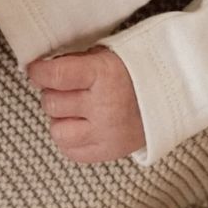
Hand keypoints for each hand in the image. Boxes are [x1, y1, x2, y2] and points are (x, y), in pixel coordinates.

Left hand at [27, 46, 145, 164]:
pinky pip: (70, 151)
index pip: (56, 76)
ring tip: (76, 109)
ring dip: (60, 119)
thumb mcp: (107, 55)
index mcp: (104, 75)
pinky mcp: (108, 152)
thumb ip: (75, 62)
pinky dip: (70, 139)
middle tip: (66, 88)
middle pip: (52, 103)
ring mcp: (106, 133)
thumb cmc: (134, 72)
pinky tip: (82, 126)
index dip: (38, 72)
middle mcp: (104, 106)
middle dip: (52, 93)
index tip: (35, 70)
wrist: (172, 96)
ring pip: (57, 131)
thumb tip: (40, 70)